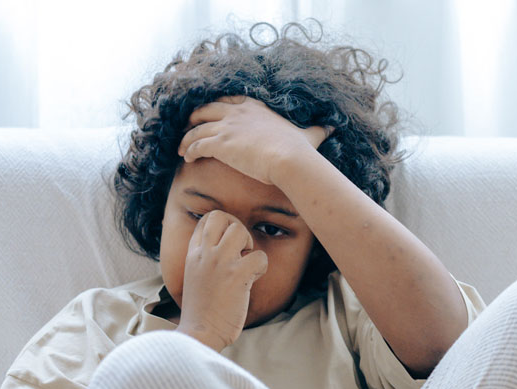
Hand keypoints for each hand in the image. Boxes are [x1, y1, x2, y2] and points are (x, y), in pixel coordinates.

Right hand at [177, 210, 267, 351]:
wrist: (200, 333)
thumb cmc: (201, 310)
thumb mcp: (195, 276)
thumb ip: (205, 259)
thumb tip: (225, 248)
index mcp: (193, 254)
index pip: (206, 219)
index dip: (224, 225)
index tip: (231, 244)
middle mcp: (205, 254)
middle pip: (222, 216)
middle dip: (237, 228)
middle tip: (241, 250)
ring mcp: (220, 262)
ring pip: (240, 230)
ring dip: (250, 245)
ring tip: (246, 265)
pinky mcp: (237, 276)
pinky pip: (260, 256)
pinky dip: (262, 267)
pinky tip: (252, 280)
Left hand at [178, 96, 332, 185]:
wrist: (289, 159)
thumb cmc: (299, 149)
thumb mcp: (310, 135)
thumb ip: (319, 129)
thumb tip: (334, 127)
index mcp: (254, 107)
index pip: (229, 100)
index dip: (217, 107)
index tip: (211, 114)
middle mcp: (237, 113)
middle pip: (206, 109)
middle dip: (195, 117)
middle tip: (189, 127)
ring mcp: (226, 127)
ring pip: (196, 128)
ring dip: (186, 137)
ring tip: (181, 147)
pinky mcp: (219, 143)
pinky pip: (196, 144)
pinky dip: (189, 150)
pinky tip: (187, 158)